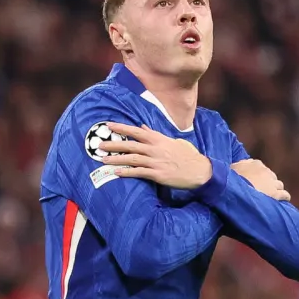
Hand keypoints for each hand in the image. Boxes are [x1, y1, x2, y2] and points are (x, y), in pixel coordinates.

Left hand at [95, 122, 214, 188]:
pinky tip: (117, 172)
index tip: (108, 125)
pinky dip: (127, 172)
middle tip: (99, 144)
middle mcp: (155, 148)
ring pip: (132, 158)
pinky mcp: (157, 174)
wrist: (199, 170)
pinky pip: (139, 172)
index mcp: (158, 139)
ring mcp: (156, 161)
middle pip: (131, 144)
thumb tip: (144, 127)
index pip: (137, 130)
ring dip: (116, 159)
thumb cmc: (186, 155)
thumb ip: (156, 134)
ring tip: (103, 160)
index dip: (122, 127)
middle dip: (114, 143)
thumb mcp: (172, 141)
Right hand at [232, 158, 289, 201]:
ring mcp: (271, 182)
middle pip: (271, 176)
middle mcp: (265, 171)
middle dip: (268, 183)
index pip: (260, 168)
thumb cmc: (230, 180)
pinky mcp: (275, 193)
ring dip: (276, 190)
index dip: (258, 176)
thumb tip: (236, 168)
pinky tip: (283, 201)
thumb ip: (237, 167)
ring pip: (279, 185)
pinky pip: (284, 194)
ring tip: (271, 197)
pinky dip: (284, 197)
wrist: (234, 189)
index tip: (254, 181)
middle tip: (262, 191)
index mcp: (255, 164)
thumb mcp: (232, 169)